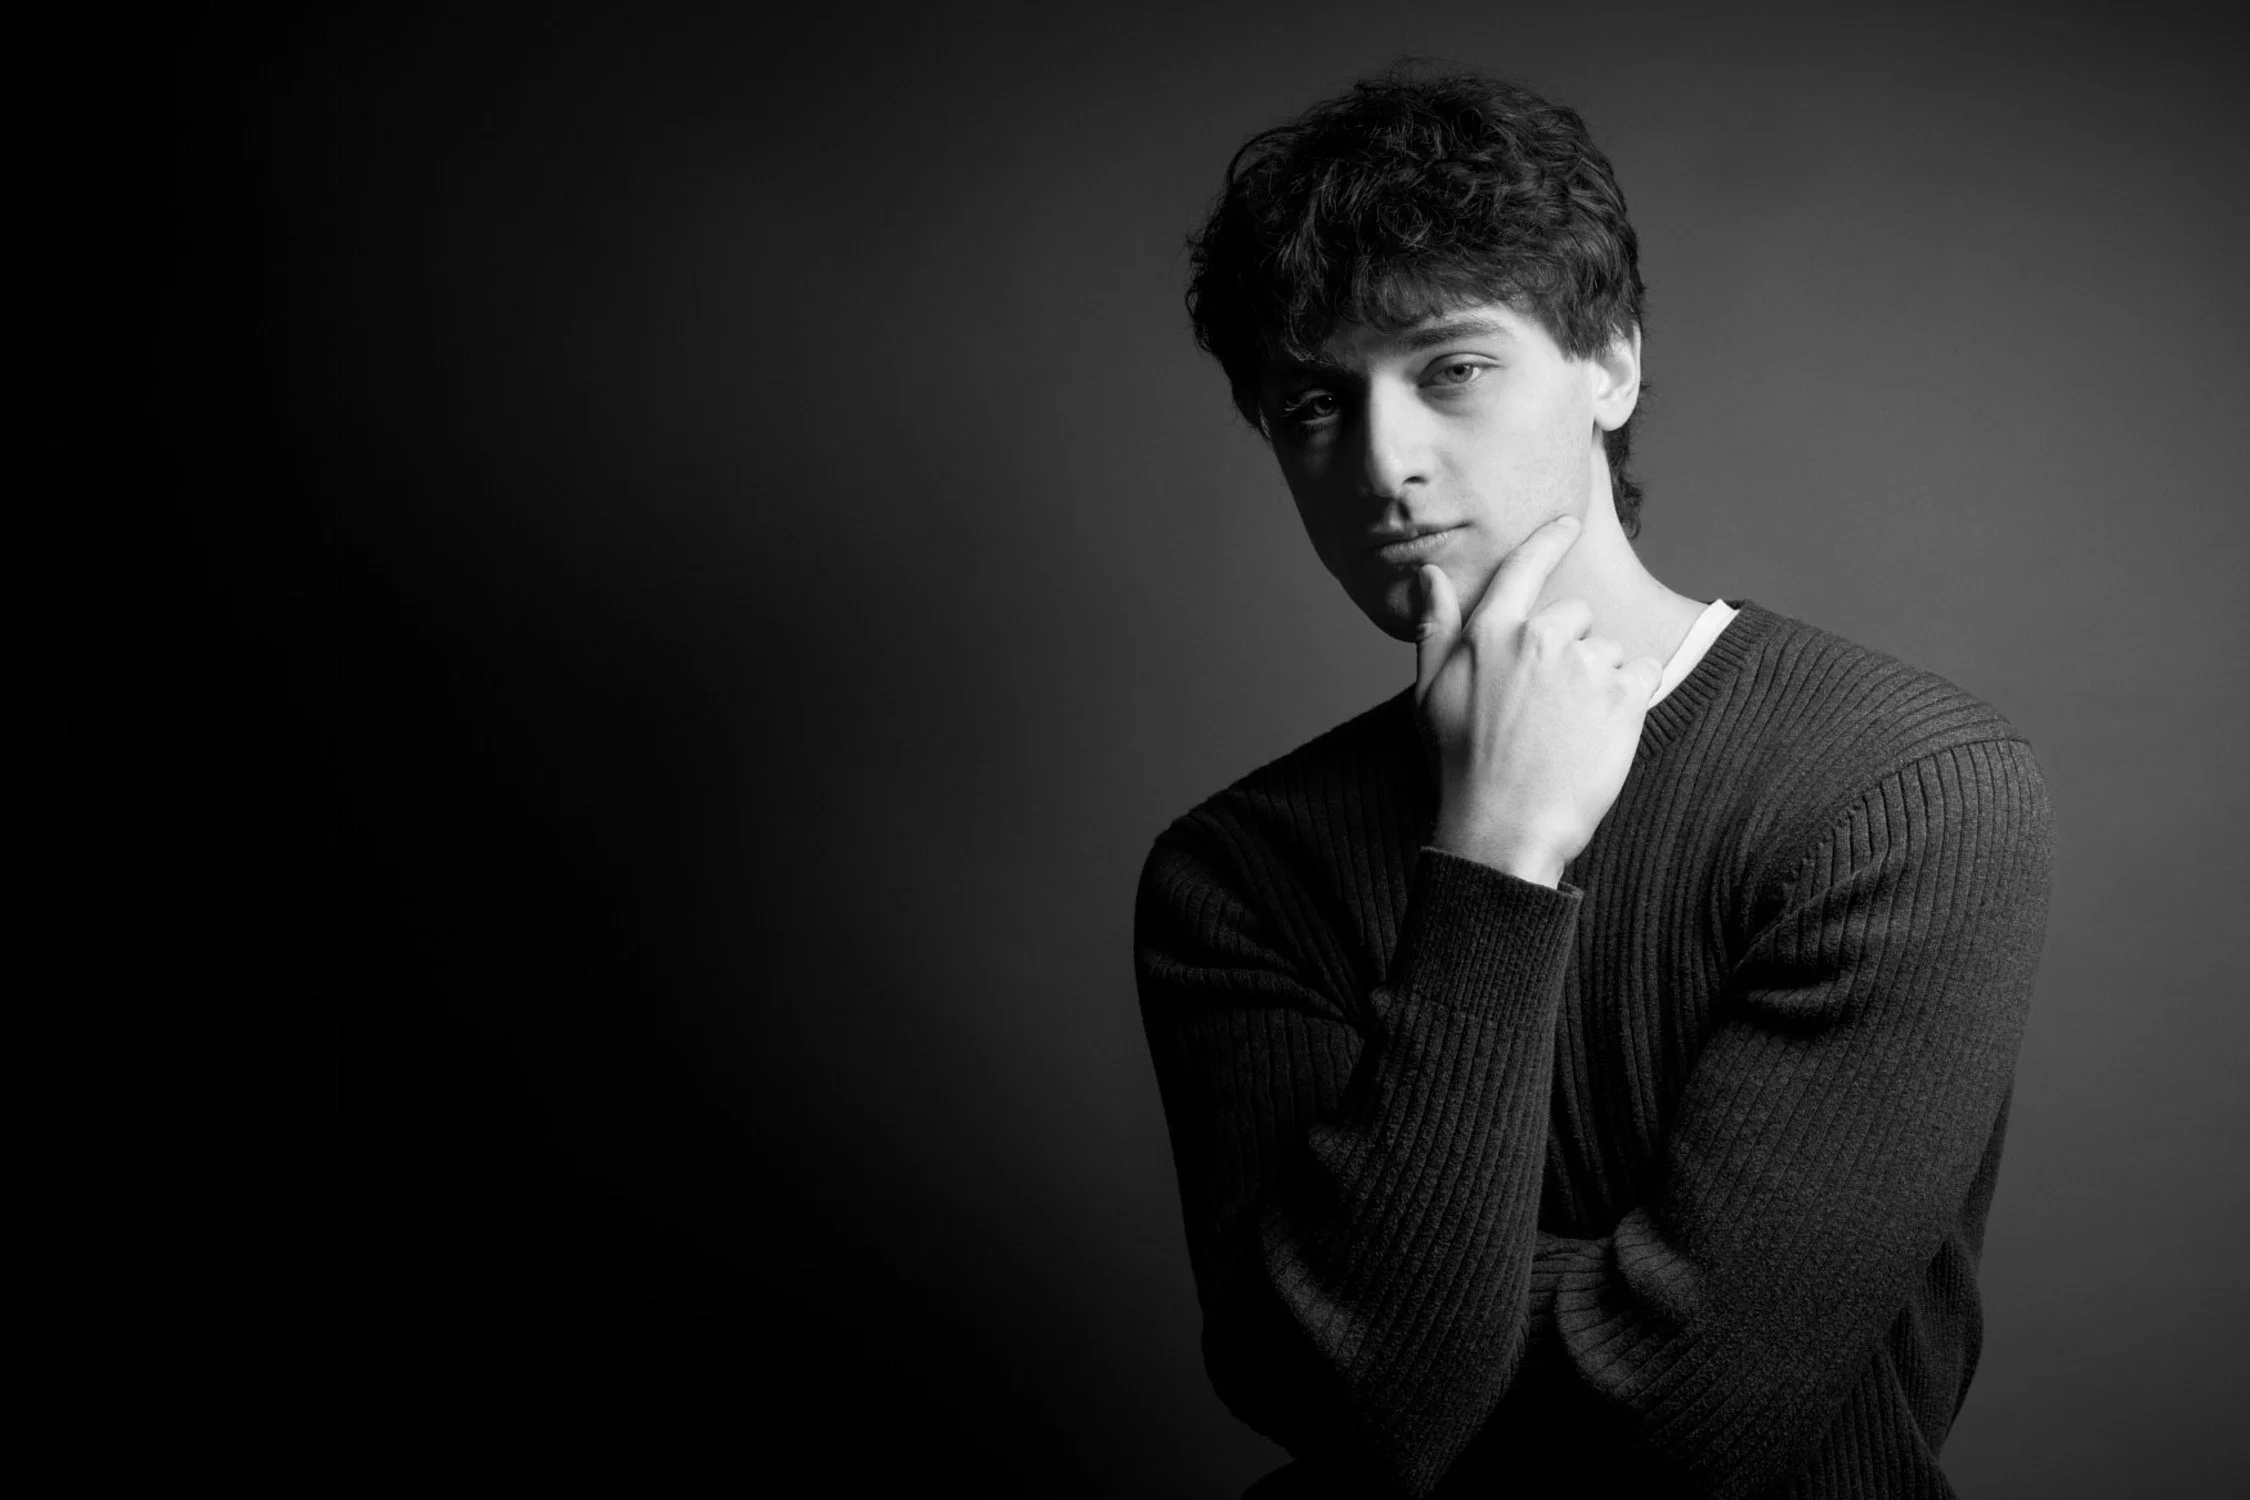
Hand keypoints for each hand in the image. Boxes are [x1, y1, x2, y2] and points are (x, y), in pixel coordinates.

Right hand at [1415, 516, 1663, 885]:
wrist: (1505, 827)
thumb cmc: (1462, 764)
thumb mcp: (1432, 692)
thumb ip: (1436, 627)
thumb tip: (1429, 575)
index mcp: (1491, 632)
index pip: (1525, 566)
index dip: (1549, 539)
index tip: (1568, 523)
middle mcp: (1539, 638)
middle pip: (1576, 614)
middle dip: (1571, 648)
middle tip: (1548, 705)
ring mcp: (1584, 665)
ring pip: (1609, 651)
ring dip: (1599, 681)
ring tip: (1569, 730)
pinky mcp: (1623, 697)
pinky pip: (1642, 674)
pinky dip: (1631, 699)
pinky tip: (1601, 733)